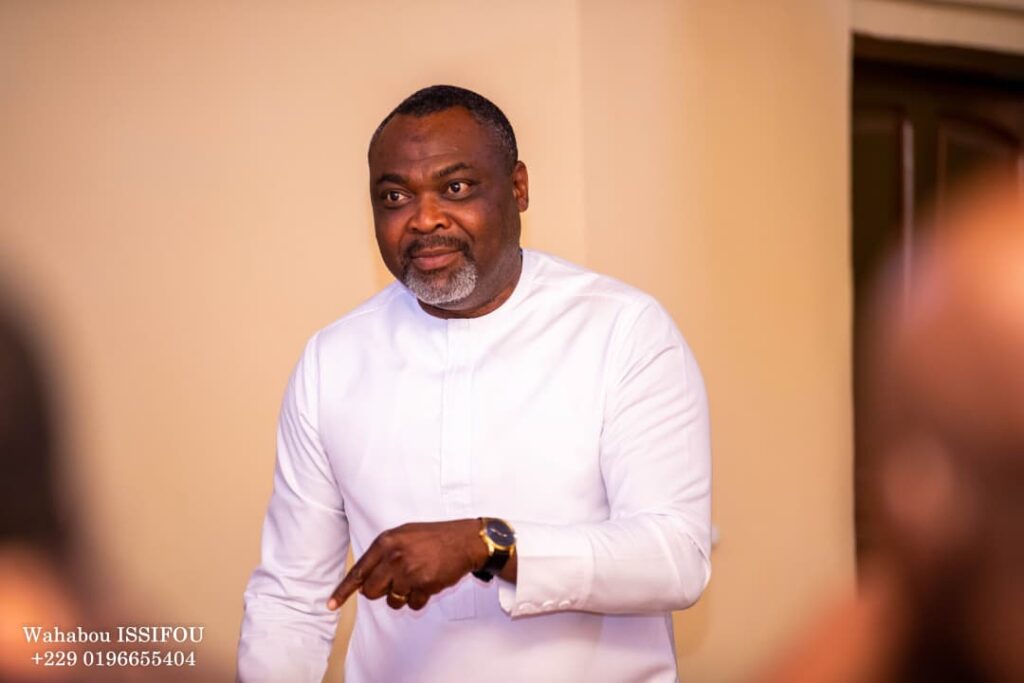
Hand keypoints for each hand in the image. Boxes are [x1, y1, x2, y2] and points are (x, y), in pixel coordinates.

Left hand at [327, 519, 487, 610]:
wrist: (464, 540)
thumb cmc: (433, 537)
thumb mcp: (404, 535)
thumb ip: (383, 552)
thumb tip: (363, 579)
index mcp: (385, 542)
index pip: (358, 572)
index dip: (343, 591)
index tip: (331, 604)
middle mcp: (394, 556)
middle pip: (371, 591)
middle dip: (381, 592)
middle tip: (397, 581)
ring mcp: (409, 571)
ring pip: (392, 600)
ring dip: (403, 596)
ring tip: (417, 579)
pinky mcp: (424, 584)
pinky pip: (412, 604)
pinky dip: (420, 599)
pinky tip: (429, 583)